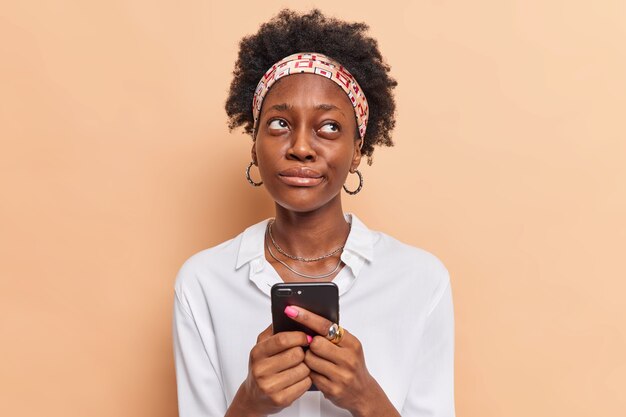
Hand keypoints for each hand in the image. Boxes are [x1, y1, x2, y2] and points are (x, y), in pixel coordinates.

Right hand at [227, 324, 311, 416]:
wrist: (254, 397)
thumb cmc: (262, 368)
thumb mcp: (261, 347)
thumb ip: (274, 330)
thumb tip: (289, 312)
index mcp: (257, 353)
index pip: (282, 339)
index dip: (299, 336)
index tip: (306, 336)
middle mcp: (261, 370)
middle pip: (296, 354)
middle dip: (303, 353)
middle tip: (302, 353)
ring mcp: (270, 386)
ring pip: (303, 369)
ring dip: (306, 367)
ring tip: (299, 366)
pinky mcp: (280, 399)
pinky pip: (305, 384)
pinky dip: (306, 380)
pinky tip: (299, 378)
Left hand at [284, 306, 398, 416]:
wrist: (364, 393)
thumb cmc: (352, 366)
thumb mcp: (349, 347)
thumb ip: (332, 336)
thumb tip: (306, 322)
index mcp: (352, 344)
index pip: (326, 326)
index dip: (307, 317)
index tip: (292, 310)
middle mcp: (348, 358)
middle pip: (315, 343)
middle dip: (310, 345)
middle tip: (314, 348)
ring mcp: (341, 375)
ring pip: (309, 359)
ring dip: (308, 359)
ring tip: (318, 362)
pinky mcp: (332, 389)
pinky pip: (310, 375)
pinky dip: (310, 372)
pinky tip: (319, 373)